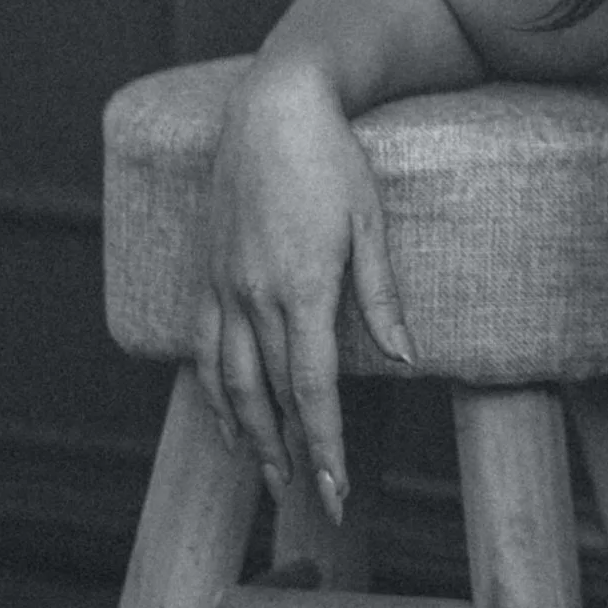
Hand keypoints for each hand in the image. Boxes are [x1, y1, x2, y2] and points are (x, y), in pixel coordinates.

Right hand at [193, 66, 415, 512]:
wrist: (272, 106)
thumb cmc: (332, 158)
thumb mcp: (371, 222)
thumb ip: (382, 296)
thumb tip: (405, 358)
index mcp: (302, 288)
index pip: (313, 389)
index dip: (325, 445)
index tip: (335, 490)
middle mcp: (254, 295)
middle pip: (270, 397)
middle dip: (292, 454)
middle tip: (312, 501)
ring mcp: (223, 285)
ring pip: (227, 382)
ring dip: (248, 434)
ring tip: (270, 472)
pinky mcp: (207, 273)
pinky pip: (203, 348)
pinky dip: (213, 392)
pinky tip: (227, 417)